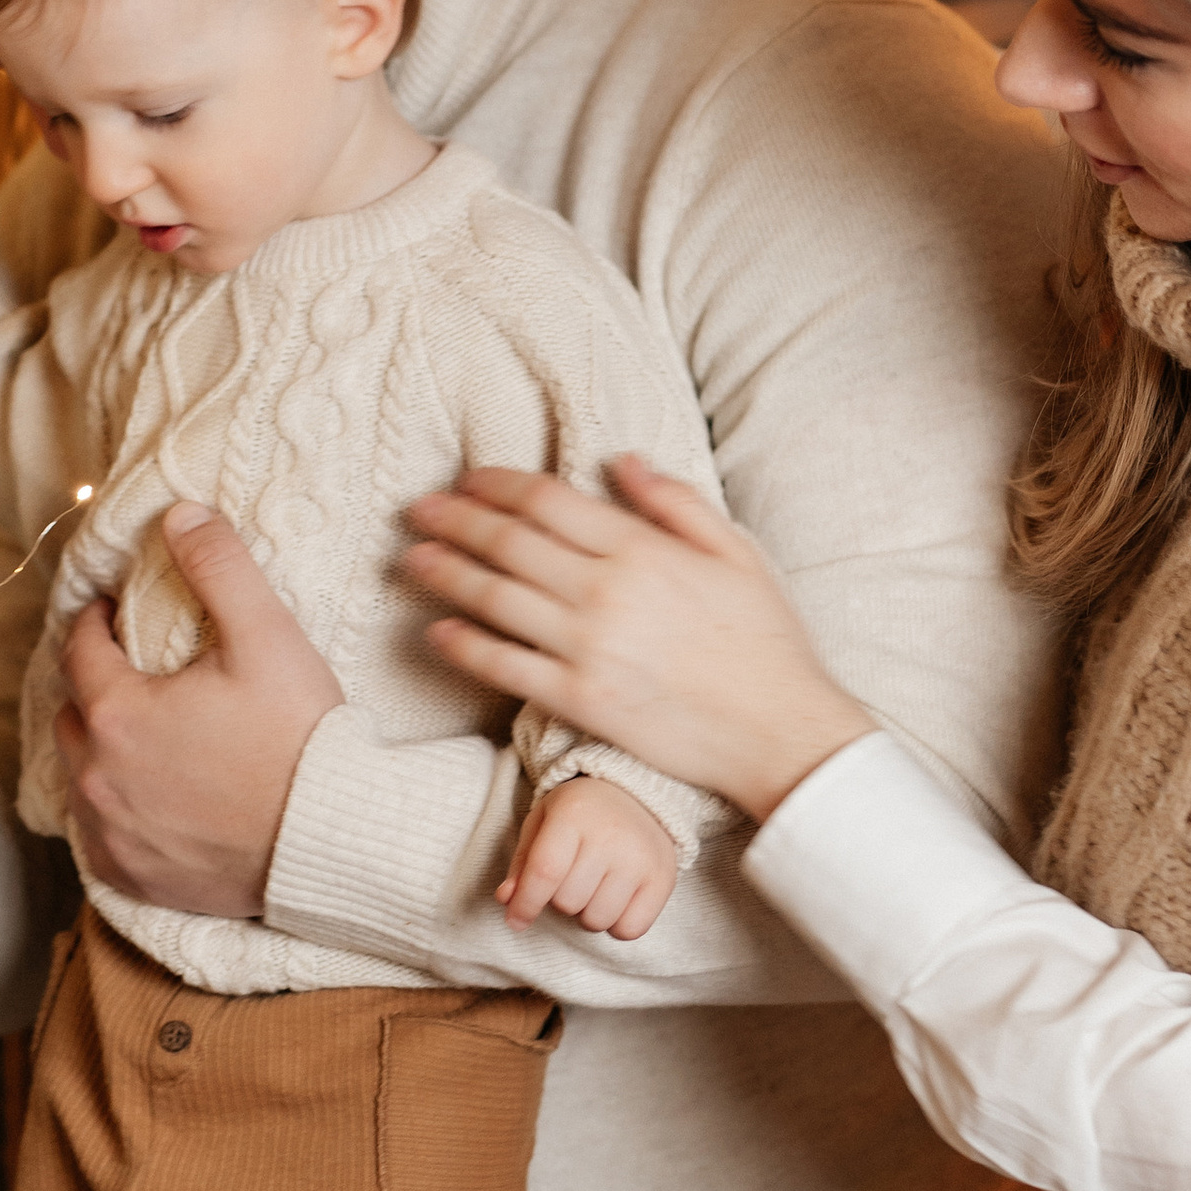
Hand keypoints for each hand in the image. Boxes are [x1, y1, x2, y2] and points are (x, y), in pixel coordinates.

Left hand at [54, 503, 345, 915]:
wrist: (330, 839)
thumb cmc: (300, 737)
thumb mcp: (267, 637)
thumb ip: (219, 567)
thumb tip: (178, 512)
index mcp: (119, 712)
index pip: (80, 650)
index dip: (94, 621)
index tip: (111, 610)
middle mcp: (98, 776)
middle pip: (71, 714)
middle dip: (92, 685)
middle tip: (126, 669)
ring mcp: (111, 833)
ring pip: (79, 777)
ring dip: (98, 748)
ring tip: (136, 732)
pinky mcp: (131, 876)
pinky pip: (98, 836)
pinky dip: (111, 811)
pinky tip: (143, 798)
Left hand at [405, 458, 873, 823]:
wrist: (779, 730)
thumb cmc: (765, 640)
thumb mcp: (737, 551)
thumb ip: (675, 501)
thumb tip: (621, 461)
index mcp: (641, 549)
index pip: (547, 501)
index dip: (497, 485)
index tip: (468, 480)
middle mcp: (604, 592)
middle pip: (508, 543)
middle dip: (455, 520)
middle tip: (418, 510)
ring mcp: (587, 648)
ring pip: (495, 599)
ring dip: (445, 575)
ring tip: (411, 559)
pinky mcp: (579, 700)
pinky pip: (505, 666)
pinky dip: (464, 646)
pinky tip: (437, 632)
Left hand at [501, 774, 677, 939]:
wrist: (637, 794)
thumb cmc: (581, 812)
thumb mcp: (543, 822)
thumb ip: (523, 862)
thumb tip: (507, 900)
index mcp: (573, 814)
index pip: (544, 873)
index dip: (524, 905)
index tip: (515, 921)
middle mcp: (610, 835)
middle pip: (568, 903)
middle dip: (560, 900)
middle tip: (572, 877)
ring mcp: (640, 858)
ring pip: (596, 920)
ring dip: (587, 913)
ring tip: (594, 886)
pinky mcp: (663, 879)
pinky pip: (629, 930)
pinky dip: (616, 925)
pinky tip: (616, 899)